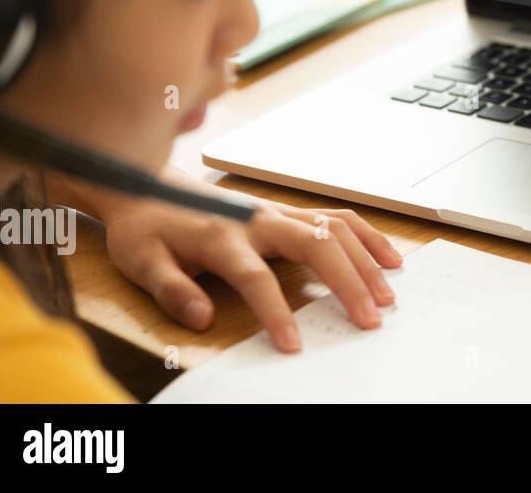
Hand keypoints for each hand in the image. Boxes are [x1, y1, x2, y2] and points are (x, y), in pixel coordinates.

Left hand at [97, 168, 401, 352]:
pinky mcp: (288, 212)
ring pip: (336, 228)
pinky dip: (367, 236)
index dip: (277, 311)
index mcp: (222, 236)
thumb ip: (172, 291)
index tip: (294, 344)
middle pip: (316, 245)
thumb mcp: (142, 262)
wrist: (149, 186)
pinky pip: (338, 218)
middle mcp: (258, 219)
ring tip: (388, 294)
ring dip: (366, 260)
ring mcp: (278, 212)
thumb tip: (202, 317)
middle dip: (348, 282)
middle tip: (370, 317)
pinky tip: (388, 257)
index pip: (256, 277)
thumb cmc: (146, 228)